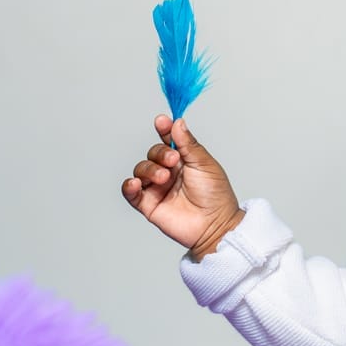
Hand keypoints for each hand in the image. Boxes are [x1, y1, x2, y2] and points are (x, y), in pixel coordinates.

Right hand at [121, 116, 244, 261]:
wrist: (215, 224)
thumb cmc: (216, 196)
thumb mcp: (205, 164)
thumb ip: (188, 144)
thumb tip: (177, 122)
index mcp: (183, 160)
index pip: (168, 140)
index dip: (163, 129)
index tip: (162, 121)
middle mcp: (168, 172)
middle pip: (152, 153)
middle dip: (159, 153)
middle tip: (173, 160)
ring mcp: (157, 188)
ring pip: (140, 169)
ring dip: (149, 169)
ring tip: (164, 177)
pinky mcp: (148, 204)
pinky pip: (131, 192)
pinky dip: (129, 185)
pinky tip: (136, 183)